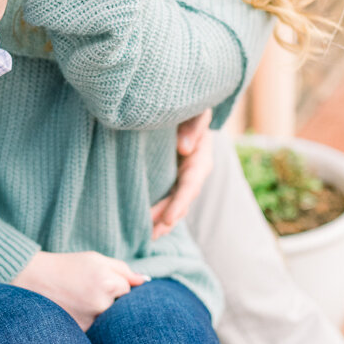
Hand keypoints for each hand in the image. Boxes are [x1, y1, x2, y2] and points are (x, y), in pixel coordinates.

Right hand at [11, 250, 148, 331]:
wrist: (31, 280)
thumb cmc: (66, 266)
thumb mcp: (95, 259)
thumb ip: (122, 269)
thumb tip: (145, 281)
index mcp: (107, 281)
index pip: (127, 289)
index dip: (113, 284)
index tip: (96, 281)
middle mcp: (101, 304)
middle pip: (119, 307)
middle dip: (108, 300)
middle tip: (86, 291)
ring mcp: (90, 321)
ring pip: (107, 319)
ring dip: (99, 312)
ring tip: (78, 300)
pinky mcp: (80, 333)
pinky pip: (95, 329)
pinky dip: (88, 321)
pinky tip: (73, 310)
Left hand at [151, 110, 213, 238]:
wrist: (184, 106)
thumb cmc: (190, 106)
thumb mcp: (196, 111)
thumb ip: (193, 126)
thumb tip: (184, 149)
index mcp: (201, 158)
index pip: (191, 185)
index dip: (180, 203)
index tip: (169, 218)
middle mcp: (193, 172)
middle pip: (182, 200)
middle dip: (168, 219)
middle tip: (151, 234)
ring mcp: (182, 176)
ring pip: (174, 203)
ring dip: (161, 221)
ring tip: (146, 236)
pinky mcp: (170, 176)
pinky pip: (165, 196)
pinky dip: (157, 211)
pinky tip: (142, 223)